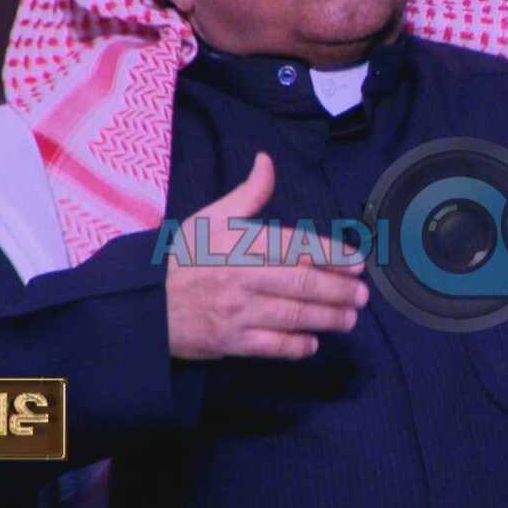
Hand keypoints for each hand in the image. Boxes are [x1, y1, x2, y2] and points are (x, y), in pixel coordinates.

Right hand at [164, 152, 368, 360]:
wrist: (145, 300)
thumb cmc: (184, 256)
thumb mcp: (213, 216)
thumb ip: (249, 193)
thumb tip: (267, 161)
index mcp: (243, 244)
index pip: (298, 248)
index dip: (332, 255)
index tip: (356, 262)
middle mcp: (244, 278)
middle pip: (303, 284)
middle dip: (339, 290)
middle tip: (362, 295)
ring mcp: (238, 312)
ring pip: (293, 316)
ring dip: (328, 318)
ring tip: (350, 318)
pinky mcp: (231, 342)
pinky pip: (272, 347)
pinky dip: (296, 346)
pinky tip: (313, 343)